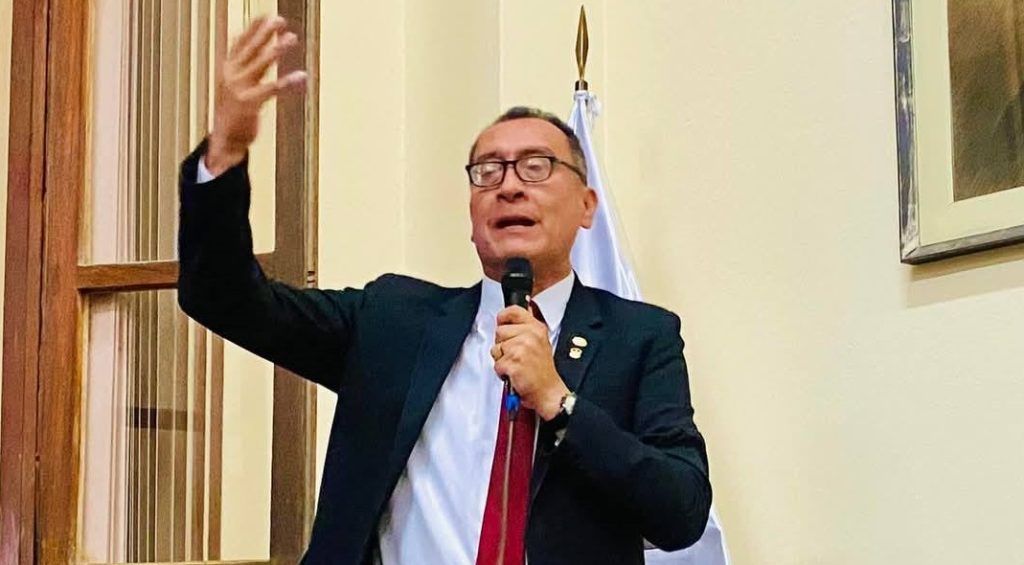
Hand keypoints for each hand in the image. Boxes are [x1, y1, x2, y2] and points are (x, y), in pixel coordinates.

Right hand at [206, 15, 306, 174]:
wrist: (225, 140)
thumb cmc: (233, 113)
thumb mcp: (233, 86)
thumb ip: (243, 68)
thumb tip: (254, 50)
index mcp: (227, 69)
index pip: (239, 43)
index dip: (252, 28)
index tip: (265, 16)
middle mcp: (231, 75)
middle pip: (250, 48)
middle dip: (265, 33)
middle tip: (279, 20)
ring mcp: (239, 88)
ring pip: (260, 63)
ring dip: (276, 49)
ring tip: (291, 38)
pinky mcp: (249, 103)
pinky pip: (271, 89)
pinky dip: (287, 82)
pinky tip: (301, 77)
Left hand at [490, 305, 569, 420]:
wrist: (548, 392)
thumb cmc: (542, 371)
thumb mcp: (540, 343)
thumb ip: (525, 330)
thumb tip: (506, 320)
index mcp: (537, 328)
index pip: (513, 311)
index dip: (503, 317)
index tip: (502, 324)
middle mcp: (530, 336)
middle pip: (499, 331)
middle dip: (502, 344)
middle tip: (516, 355)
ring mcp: (521, 349)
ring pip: (496, 348)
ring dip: (502, 359)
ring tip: (516, 365)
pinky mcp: (514, 363)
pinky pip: (496, 364)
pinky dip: (502, 372)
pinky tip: (514, 374)